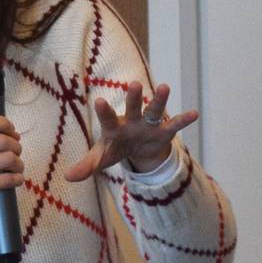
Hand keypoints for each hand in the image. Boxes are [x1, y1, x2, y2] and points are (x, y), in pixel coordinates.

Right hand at [0, 115, 22, 254]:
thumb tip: (8, 134)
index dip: (3, 123)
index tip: (12, 131)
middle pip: (0, 139)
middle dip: (16, 145)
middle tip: (17, 153)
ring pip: (7, 158)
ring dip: (19, 163)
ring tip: (18, 168)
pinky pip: (8, 178)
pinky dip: (18, 178)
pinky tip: (17, 180)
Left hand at [63, 82, 198, 181]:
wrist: (137, 150)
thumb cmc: (116, 148)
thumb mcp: (102, 158)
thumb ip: (87, 165)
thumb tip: (68, 177)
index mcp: (114, 127)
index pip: (107, 119)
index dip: (104, 111)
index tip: (99, 101)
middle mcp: (132, 121)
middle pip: (133, 108)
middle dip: (134, 98)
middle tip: (134, 84)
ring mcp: (149, 124)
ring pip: (154, 110)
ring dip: (160, 100)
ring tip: (165, 87)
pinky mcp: (164, 131)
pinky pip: (175, 124)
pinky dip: (184, 120)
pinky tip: (194, 114)